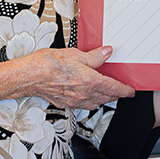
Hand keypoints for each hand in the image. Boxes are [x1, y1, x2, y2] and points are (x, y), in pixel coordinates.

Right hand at [19, 45, 133, 109]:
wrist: (29, 76)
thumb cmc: (48, 64)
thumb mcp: (76, 54)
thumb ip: (95, 56)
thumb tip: (107, 53)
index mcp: (90, 81)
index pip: (114, 88)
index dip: (125, 91)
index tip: (130, 91)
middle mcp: (84, 94)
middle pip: (107, 98)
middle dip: (116, 95)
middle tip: (122, 92)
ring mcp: (74, 100)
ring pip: (96, 104)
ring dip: (104, 100)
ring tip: (107, 94)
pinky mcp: (65, 103)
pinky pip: (83, 105)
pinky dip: (90, 102)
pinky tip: (88, 97)